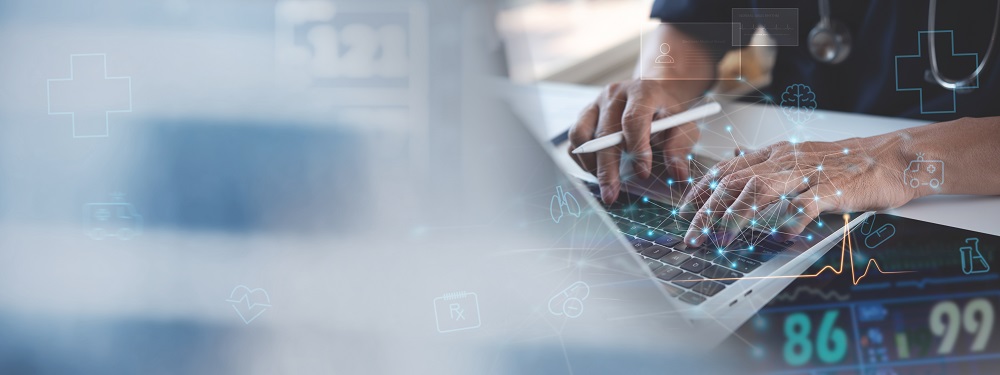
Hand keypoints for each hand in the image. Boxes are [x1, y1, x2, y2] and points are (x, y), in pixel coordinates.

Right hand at [568, 79, 700, 203]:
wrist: (653, 95)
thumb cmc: (667, 114)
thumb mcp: (682, 127)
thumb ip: (679, 149)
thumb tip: (678, 174)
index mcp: (642, 92)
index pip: (633, 120)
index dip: (637, 148)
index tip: (642, 174)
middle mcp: (614, 95)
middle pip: (604, 133)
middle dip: (607, 168)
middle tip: (611, 194)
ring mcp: (595, 104)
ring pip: (581, 136)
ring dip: (591, 164)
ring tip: (605, 182)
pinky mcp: (584, 115)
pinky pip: (574, 141)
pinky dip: (582, 160)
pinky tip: (597, 171)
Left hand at [679, 135, 911, 246]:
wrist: (887, 158)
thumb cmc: (841, 162)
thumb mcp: (795, 154)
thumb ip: (763, 160)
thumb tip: (732, 156)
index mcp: (774, 153)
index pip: (727, 169)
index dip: (702, 189)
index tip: (685, 210)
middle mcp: (785, 161)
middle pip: (736, 182)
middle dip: (709, 210)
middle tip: (693, 233)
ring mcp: (807, 174)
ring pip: (761, 190)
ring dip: (737, 216)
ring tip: (722, 238)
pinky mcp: (831, 189)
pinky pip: (806, 204)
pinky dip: (791, 220)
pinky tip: (779, 235)